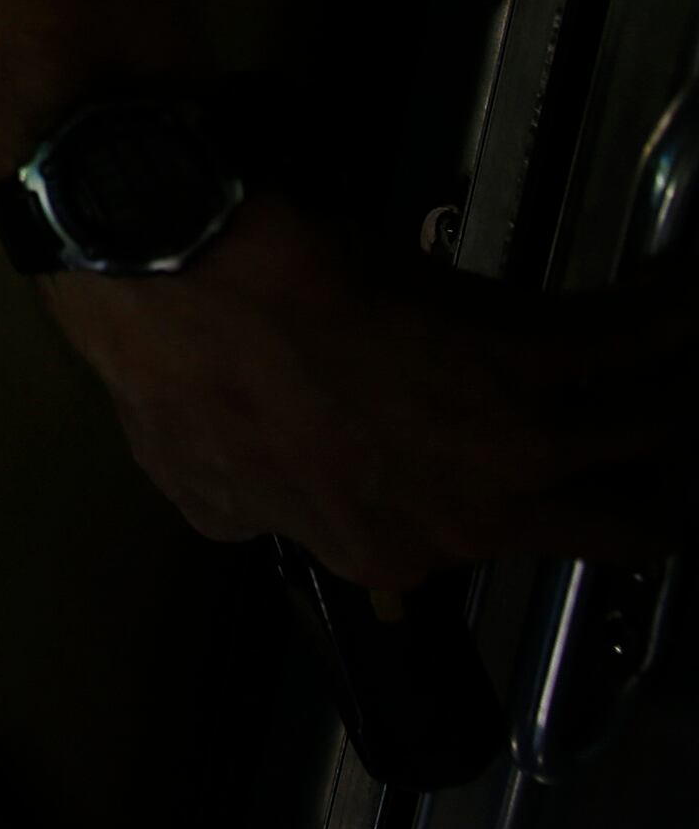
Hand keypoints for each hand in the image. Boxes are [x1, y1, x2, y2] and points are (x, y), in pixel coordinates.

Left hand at [44, 190, 698, 592]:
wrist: (179, 283)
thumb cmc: (180, 360)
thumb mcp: (204, 482)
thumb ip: (253, 512)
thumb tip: (259, 512)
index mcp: (387, 547)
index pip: (502, 547)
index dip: (531, 502)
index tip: (540, 470)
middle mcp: (468, 513)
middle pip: (626, 524)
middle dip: (653, 479)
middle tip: (651, 430)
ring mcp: (510, 441)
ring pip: (657, 428)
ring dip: (675, 383)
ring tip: (677, 343)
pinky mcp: (525, 349)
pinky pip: (643, 333)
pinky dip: (675, 304)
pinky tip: (681, 281)